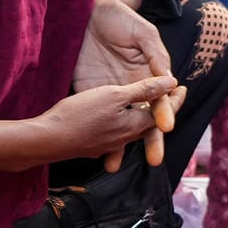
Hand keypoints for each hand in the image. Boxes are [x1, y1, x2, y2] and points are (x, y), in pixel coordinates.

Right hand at [39, 76, 180, 171]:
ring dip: (141, 118)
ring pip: (131, 130)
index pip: (164, 113)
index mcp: (135, 125)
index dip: (174, 99)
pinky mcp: (91, 145)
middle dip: (161, 111)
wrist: (46, 139)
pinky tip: (115, 119)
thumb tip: (172, 82)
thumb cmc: (81, 115)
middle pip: (149, 123)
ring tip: (145, 108)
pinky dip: (121, 123)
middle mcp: (125, 138)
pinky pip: (114, 134)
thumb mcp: (115, 95)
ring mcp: (107, 144)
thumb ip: (144, 90)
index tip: (182, 88)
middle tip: (170, 97)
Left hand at [74, 0, 183, 166]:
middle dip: (151, 141)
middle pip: (145, 120)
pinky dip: (98, 134)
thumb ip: (155, 54)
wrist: (90, 12)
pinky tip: (96, 150)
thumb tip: (169, 78)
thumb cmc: (122, 19)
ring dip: (120, 146)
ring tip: (114, 164)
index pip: (161, 100)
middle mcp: (133, 89)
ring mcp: (112, 93)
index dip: (165, 113)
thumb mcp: (143, 33)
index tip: (166, 126)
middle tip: (155, 160)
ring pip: (122, 124)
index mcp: (150, 75)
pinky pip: (98, 116)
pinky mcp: (90, 92)